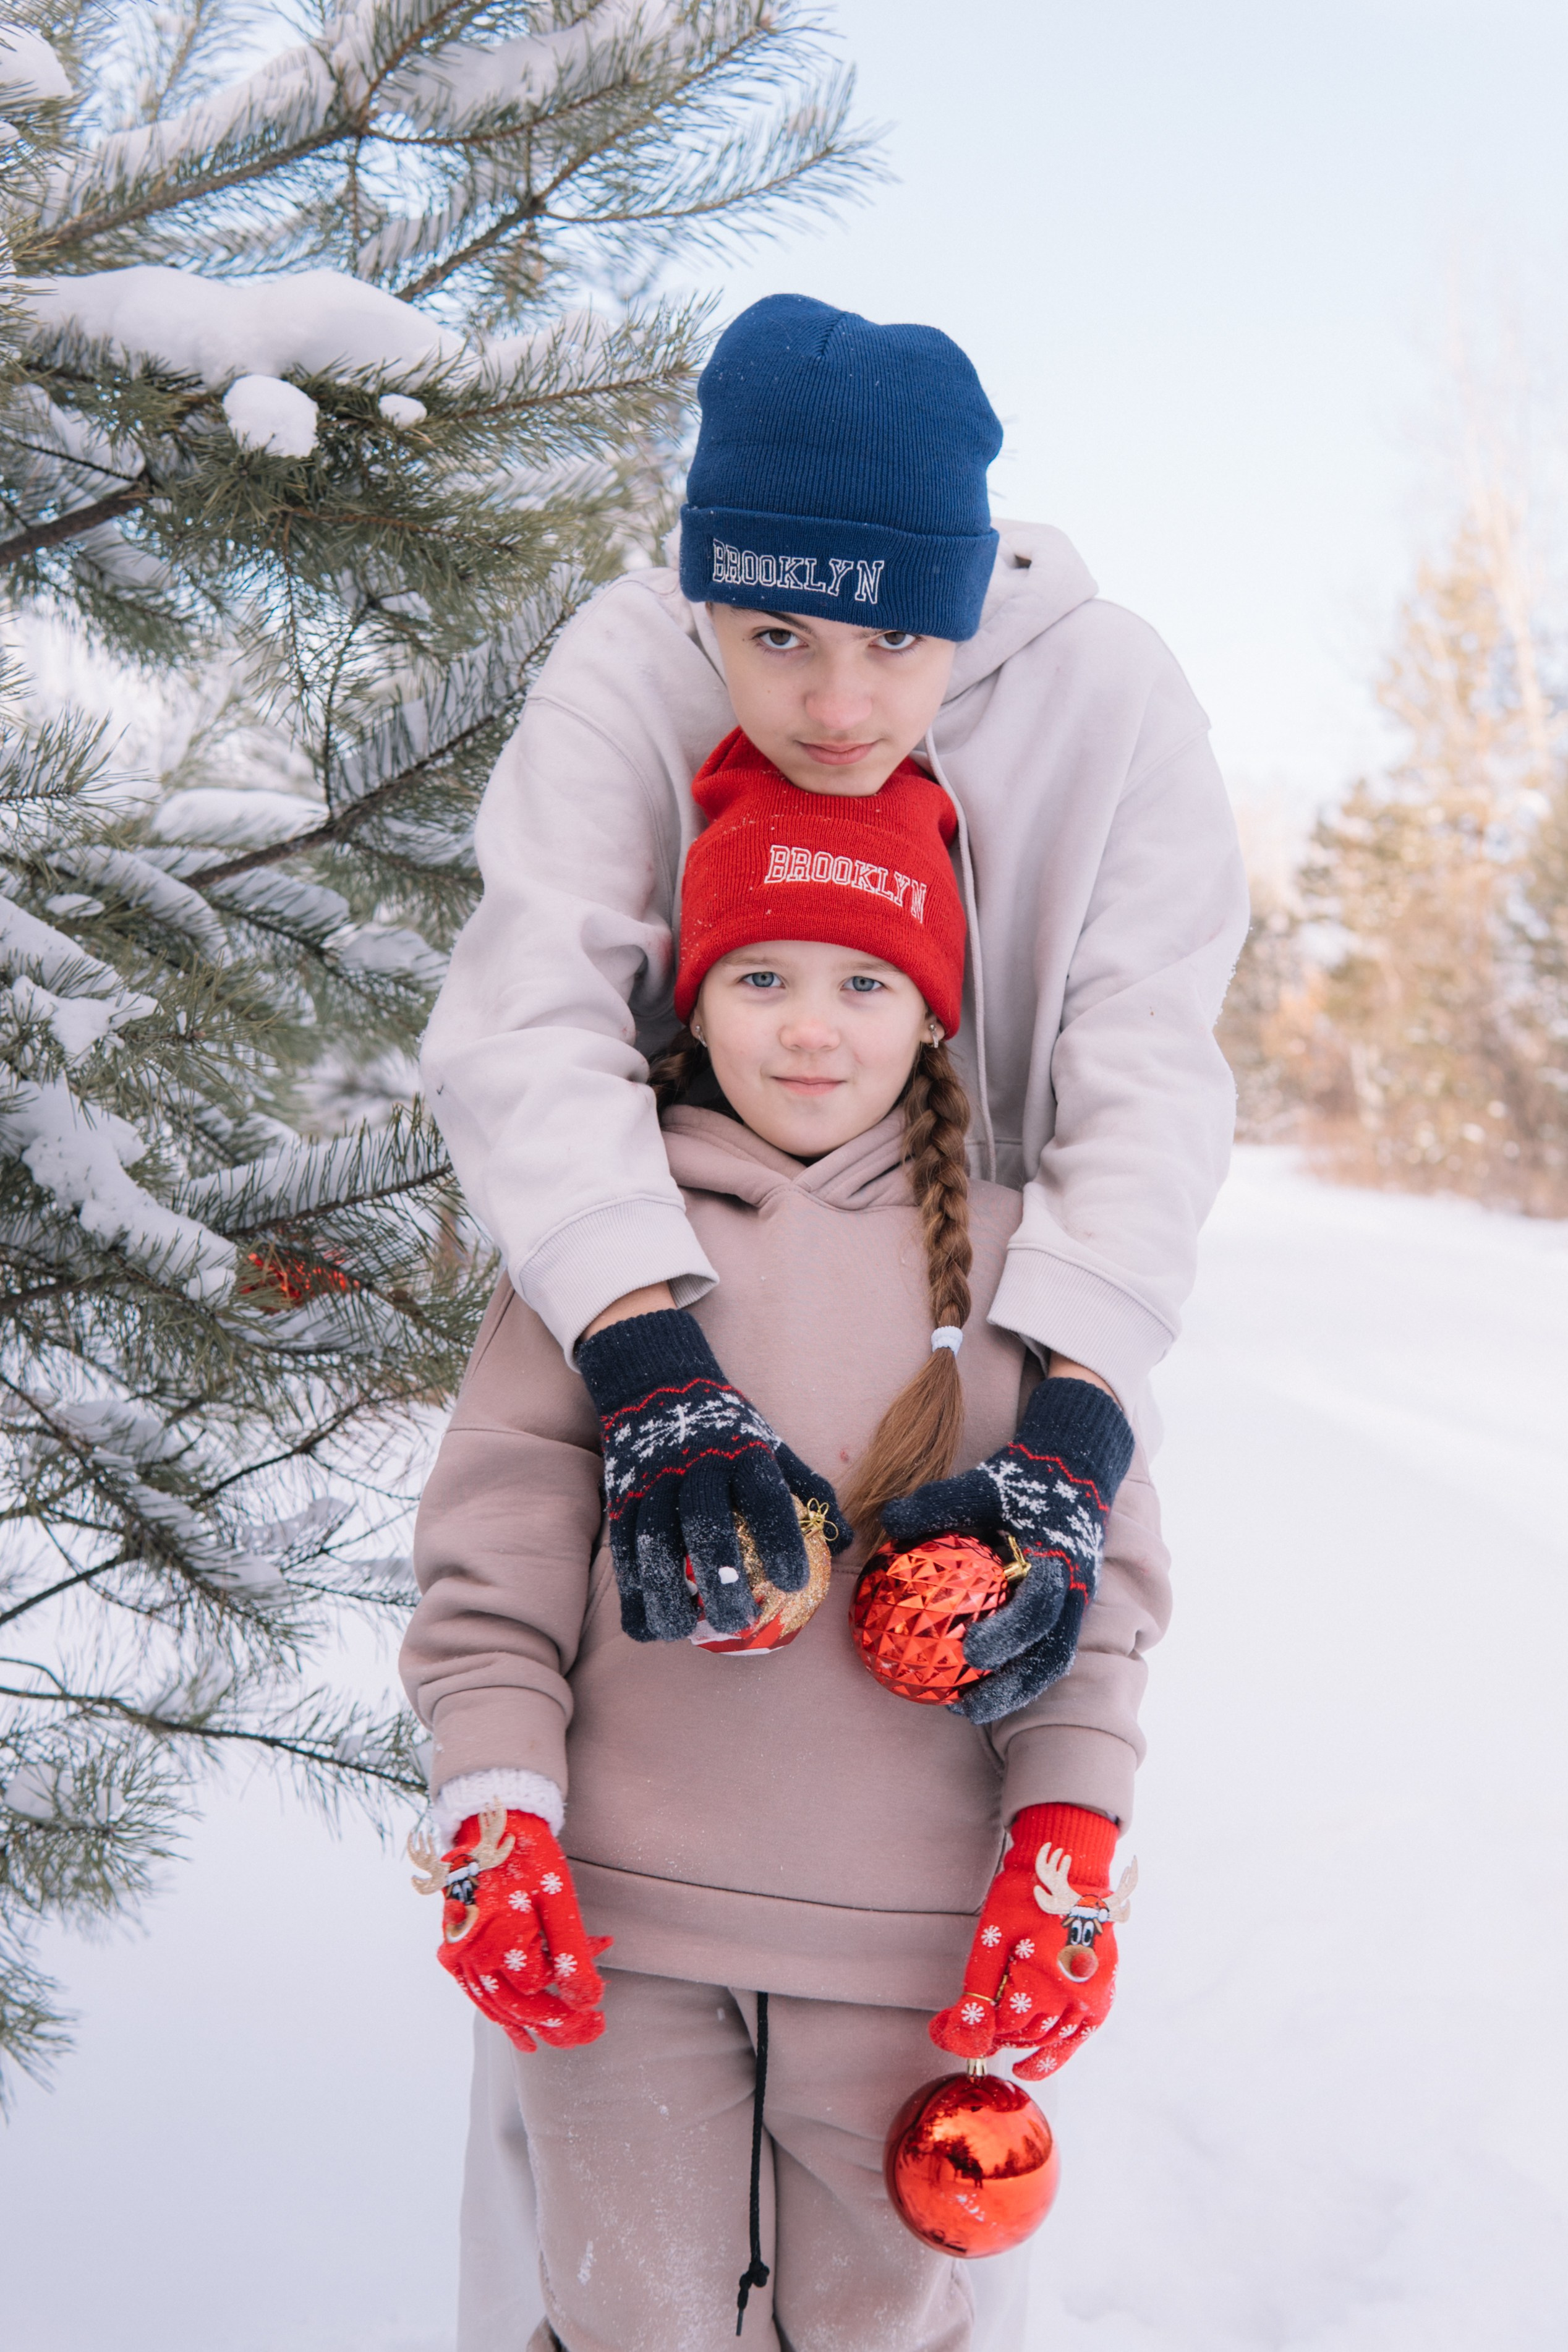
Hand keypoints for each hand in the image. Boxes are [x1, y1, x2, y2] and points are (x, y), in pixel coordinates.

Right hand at [410, 1807, 611, 2052]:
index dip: (574, 1998)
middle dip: (559, 2024)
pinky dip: (503, 2016)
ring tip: (570, 2035)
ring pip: (497, 2006)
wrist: (491, 1823)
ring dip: (535, 2024)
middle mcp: (470, 1953)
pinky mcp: (454, 1951)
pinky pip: (478, 1994)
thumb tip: (589, 2003)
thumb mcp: (559, 1900)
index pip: (540, 1989)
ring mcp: (458, 1955)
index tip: (603, 2006)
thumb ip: (572, 1954)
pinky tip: (525, 2036)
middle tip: (597, 2029)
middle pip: (517, 2007)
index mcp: (497, 1937)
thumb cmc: (529, 1856)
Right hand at [576, 1306, 848, 1640]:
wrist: (656, 1387)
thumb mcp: (772, 1444)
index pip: (765, 1495)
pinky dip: (631, 1591)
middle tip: (735, 1623)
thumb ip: (808, 1489)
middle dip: (718, 1574)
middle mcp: (696, 1464)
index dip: (780, 1538)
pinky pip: (623, 1548)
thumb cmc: (728, 1431)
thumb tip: (844, 1541)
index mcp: (742, 1451)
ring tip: (681, 1633)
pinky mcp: (621, 1497)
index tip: (794, 1582)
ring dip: (664, 1590)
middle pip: (704, 1520)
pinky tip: (647, 1627)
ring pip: (653, 1538)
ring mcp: (653, 1480)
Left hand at [880, 1376, 1133, 1721]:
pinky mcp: (1071, 1612)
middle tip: (963, 1707)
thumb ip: (935, 1503)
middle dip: (1010, 1688)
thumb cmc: (1019, 1479)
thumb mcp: (979, 1484)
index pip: (1037, 1608)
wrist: (1075, 1468)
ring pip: (1051, 1662)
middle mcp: (1074, 1592)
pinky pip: (1046, 1651)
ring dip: (1014, 1692)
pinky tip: (974, 1686)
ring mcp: (1077, 1605)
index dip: (1007, 1635)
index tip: (969, 1653)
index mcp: (1056, 1561)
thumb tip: (886, 1523)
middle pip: (1049, 1655)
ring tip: (966, 1711)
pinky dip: (1016, 1673)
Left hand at [930, 1804, 1134, 2078]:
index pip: (1000, 2026)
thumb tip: (952, 2030)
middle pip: (1021, 2035)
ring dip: (1017, 2041)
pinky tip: (1027, 2067)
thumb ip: (975, 1988)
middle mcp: (1071, 1999)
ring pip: (1045, 2040)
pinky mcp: (1101, 1999)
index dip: (972, 2029)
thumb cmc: (1027, 1896)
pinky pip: (1075, 2041)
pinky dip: (1051, 2058)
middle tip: (970, 2024)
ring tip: (996, 2033)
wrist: (1071, 1872)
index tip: (947, 2026)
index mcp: (1042, 1981)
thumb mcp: (992, 1937)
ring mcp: (1090, 2002)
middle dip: (993, 2033)